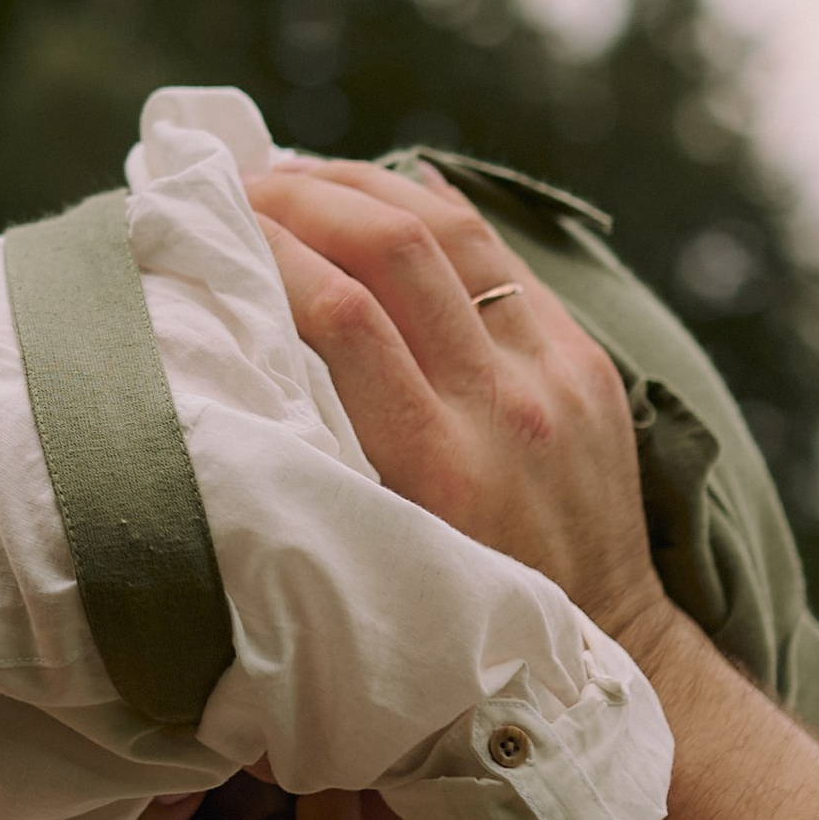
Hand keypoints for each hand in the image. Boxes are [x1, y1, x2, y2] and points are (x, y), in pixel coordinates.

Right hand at [248, 158, 666, 651]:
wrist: (611, 644)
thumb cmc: (459, 622)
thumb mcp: (375, 561)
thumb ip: (315, 474)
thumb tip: (243, 365)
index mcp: (438, 466)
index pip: (343, 314)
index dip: (268, 250)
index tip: (207, 226)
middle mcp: (504, 406)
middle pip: (396, 248)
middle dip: (304, 197)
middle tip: (236, 185)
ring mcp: (556, 372)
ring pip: (453, 229)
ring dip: (363, 185)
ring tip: (294, 175)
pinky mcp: (585, 358)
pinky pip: (498, 254)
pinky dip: (429, 210)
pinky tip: (379, 193)